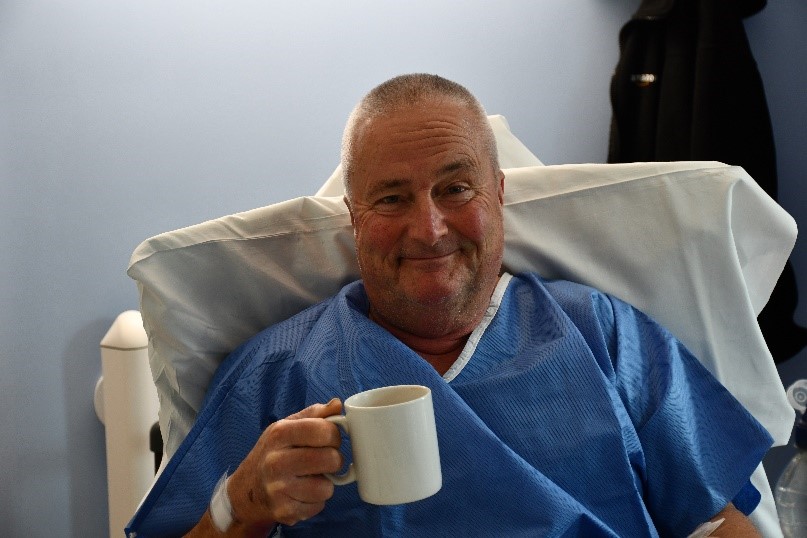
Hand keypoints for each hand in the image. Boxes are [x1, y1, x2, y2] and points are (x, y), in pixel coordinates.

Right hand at [226, 399, 343, 529]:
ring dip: (326, 483)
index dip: (334, 435)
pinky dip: (316, 500)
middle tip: (324, 459)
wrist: (248, 489)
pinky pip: (319, 506)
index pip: (324, 431)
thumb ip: (314, 414)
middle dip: (334, 459)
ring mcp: (279, 489)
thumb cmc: (274, 452)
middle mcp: (276, 461)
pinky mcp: (285, 511)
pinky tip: (303, 492)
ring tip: (312, 477)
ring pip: (327, 487)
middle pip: (330, 459)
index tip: (329, 439)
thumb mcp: (287, 426)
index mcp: (280, 433)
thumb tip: (337, 405)